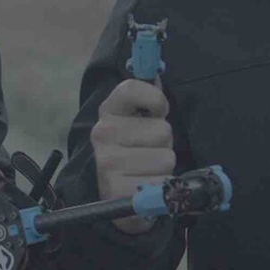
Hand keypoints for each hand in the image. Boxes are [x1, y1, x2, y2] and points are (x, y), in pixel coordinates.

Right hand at [91, 78, 173, 233]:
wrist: (113, 196)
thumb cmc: (132, 152)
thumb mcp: (136, 123)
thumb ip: (148, 102)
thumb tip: (156, 74)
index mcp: (108, 112)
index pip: (131, 89)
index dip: (155, 98)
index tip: (159, 111)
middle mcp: (103, 134)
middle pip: (162, 130)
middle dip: (164, 144)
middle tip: (148, 152)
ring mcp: (108, 163)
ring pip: (166, 157)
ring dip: (164, 167)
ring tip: (147, 170)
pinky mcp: (118, 190)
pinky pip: (162, 183)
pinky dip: (161, 187)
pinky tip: (145, 187)